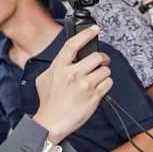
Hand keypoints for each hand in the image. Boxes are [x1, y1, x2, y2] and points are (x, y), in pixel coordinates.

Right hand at [32, 26, 111, 140]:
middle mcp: (73, 74)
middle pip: (96, 57)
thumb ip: (56, 66)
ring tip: (96, 80)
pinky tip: (97, 89)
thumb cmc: (48, 102)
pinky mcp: (94, 96)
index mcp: (59, 67)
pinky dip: (106, 85)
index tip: (94, 29)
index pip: (73, 44)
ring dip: (103, 74)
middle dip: (102, 59)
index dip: (86, 34)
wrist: (51, 122)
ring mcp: (85, 85)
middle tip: (101, 62)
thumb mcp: (44, 78)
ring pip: (105, 70)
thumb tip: (67, 59)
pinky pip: (108, 83)